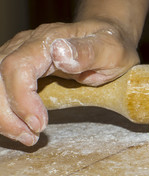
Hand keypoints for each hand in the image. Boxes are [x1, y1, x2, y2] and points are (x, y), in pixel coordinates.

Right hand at [0, 19, 139, 145]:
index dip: (22, 98)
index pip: (18, 66)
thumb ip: (88, 52)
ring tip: (27, 137)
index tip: (40, 124)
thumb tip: (61, 54)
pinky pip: (3, 88)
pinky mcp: (21, 67)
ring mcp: (21, 55)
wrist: (107, 38)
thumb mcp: (110, 49)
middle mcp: (28, 44)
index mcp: (48, 39)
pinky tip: (21, 127)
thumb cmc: (111, 45)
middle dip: (7, 113)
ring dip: (4, 115)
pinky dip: (7, 110)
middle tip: (31, 137)